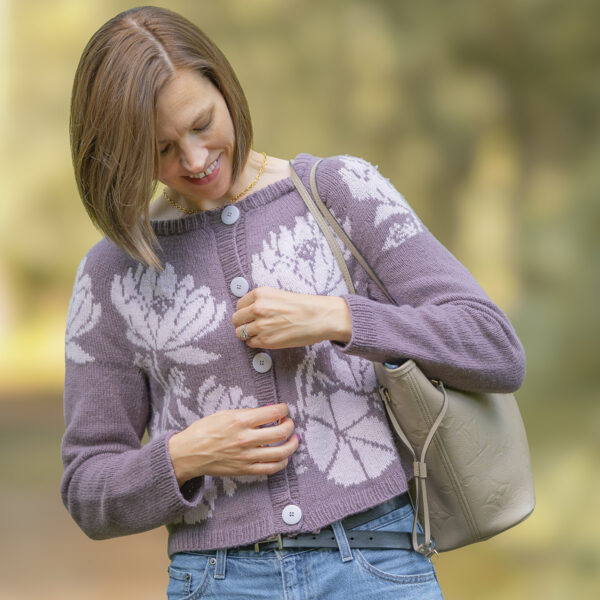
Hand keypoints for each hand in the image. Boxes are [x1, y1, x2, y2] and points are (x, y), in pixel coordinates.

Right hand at [168, 403, 298, 485]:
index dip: (283, 410)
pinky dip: (282, 462)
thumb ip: (247, 413)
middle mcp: (246, 439)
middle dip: (290, 425)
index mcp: (241, 421)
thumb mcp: (225, 414)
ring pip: (281, 452)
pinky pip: (271, 468)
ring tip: (293, 439)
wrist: (189, 454)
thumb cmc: (204, 430)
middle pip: (281, 433)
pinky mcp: (245, 470)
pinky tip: (283, 456)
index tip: (283, 409)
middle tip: (288, 423)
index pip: (273, 413)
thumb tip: (267, 413)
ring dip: (292, 444)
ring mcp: (247, 457)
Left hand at [232, 287, 351, 348]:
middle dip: (242, 323)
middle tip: (251, 325)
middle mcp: (257, 308)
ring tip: (259, 333)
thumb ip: (263, 301)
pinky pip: (250, 343)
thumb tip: (250, 311)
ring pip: (240, 333)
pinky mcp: (266, 340)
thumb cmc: (304, 306)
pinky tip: (265, 339)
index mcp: (260, 294)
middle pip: (236, 319)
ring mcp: (260, 325)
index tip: (249, 315)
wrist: (320, 318)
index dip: (245, 311)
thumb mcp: (279, 295)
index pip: (240, 305)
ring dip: (247, 334)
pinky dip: (255, 342)